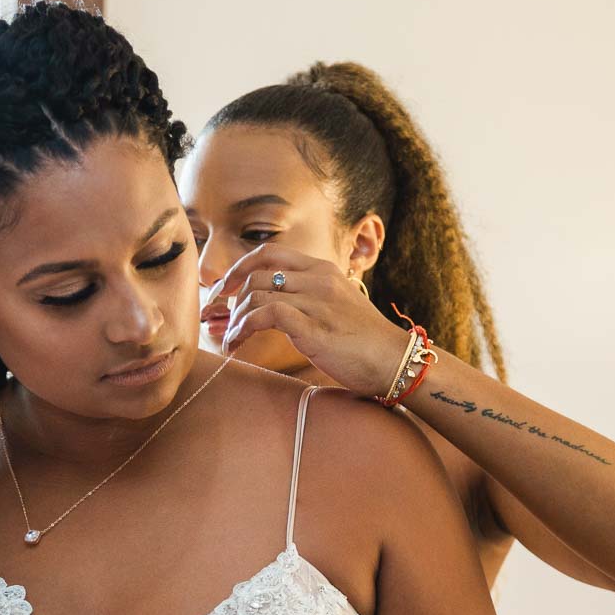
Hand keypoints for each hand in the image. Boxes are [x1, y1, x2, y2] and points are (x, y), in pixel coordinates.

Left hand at [213, 244, 409, 396]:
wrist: (395, 361)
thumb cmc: (366, 341)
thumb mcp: (338, 306)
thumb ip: (310, 298)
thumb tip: (274, 308)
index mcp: (323, 270)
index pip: (269, 253)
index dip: (239, 267)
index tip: (224, 288)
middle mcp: (318, 280)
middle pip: (256, 273)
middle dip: (228, 294)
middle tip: (218, 317)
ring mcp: (317, 302)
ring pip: (257, 295)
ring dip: (234, 318)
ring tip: (228, 338)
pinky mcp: (314, 329)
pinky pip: (267, 316)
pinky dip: (243, 328)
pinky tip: (237, 344)